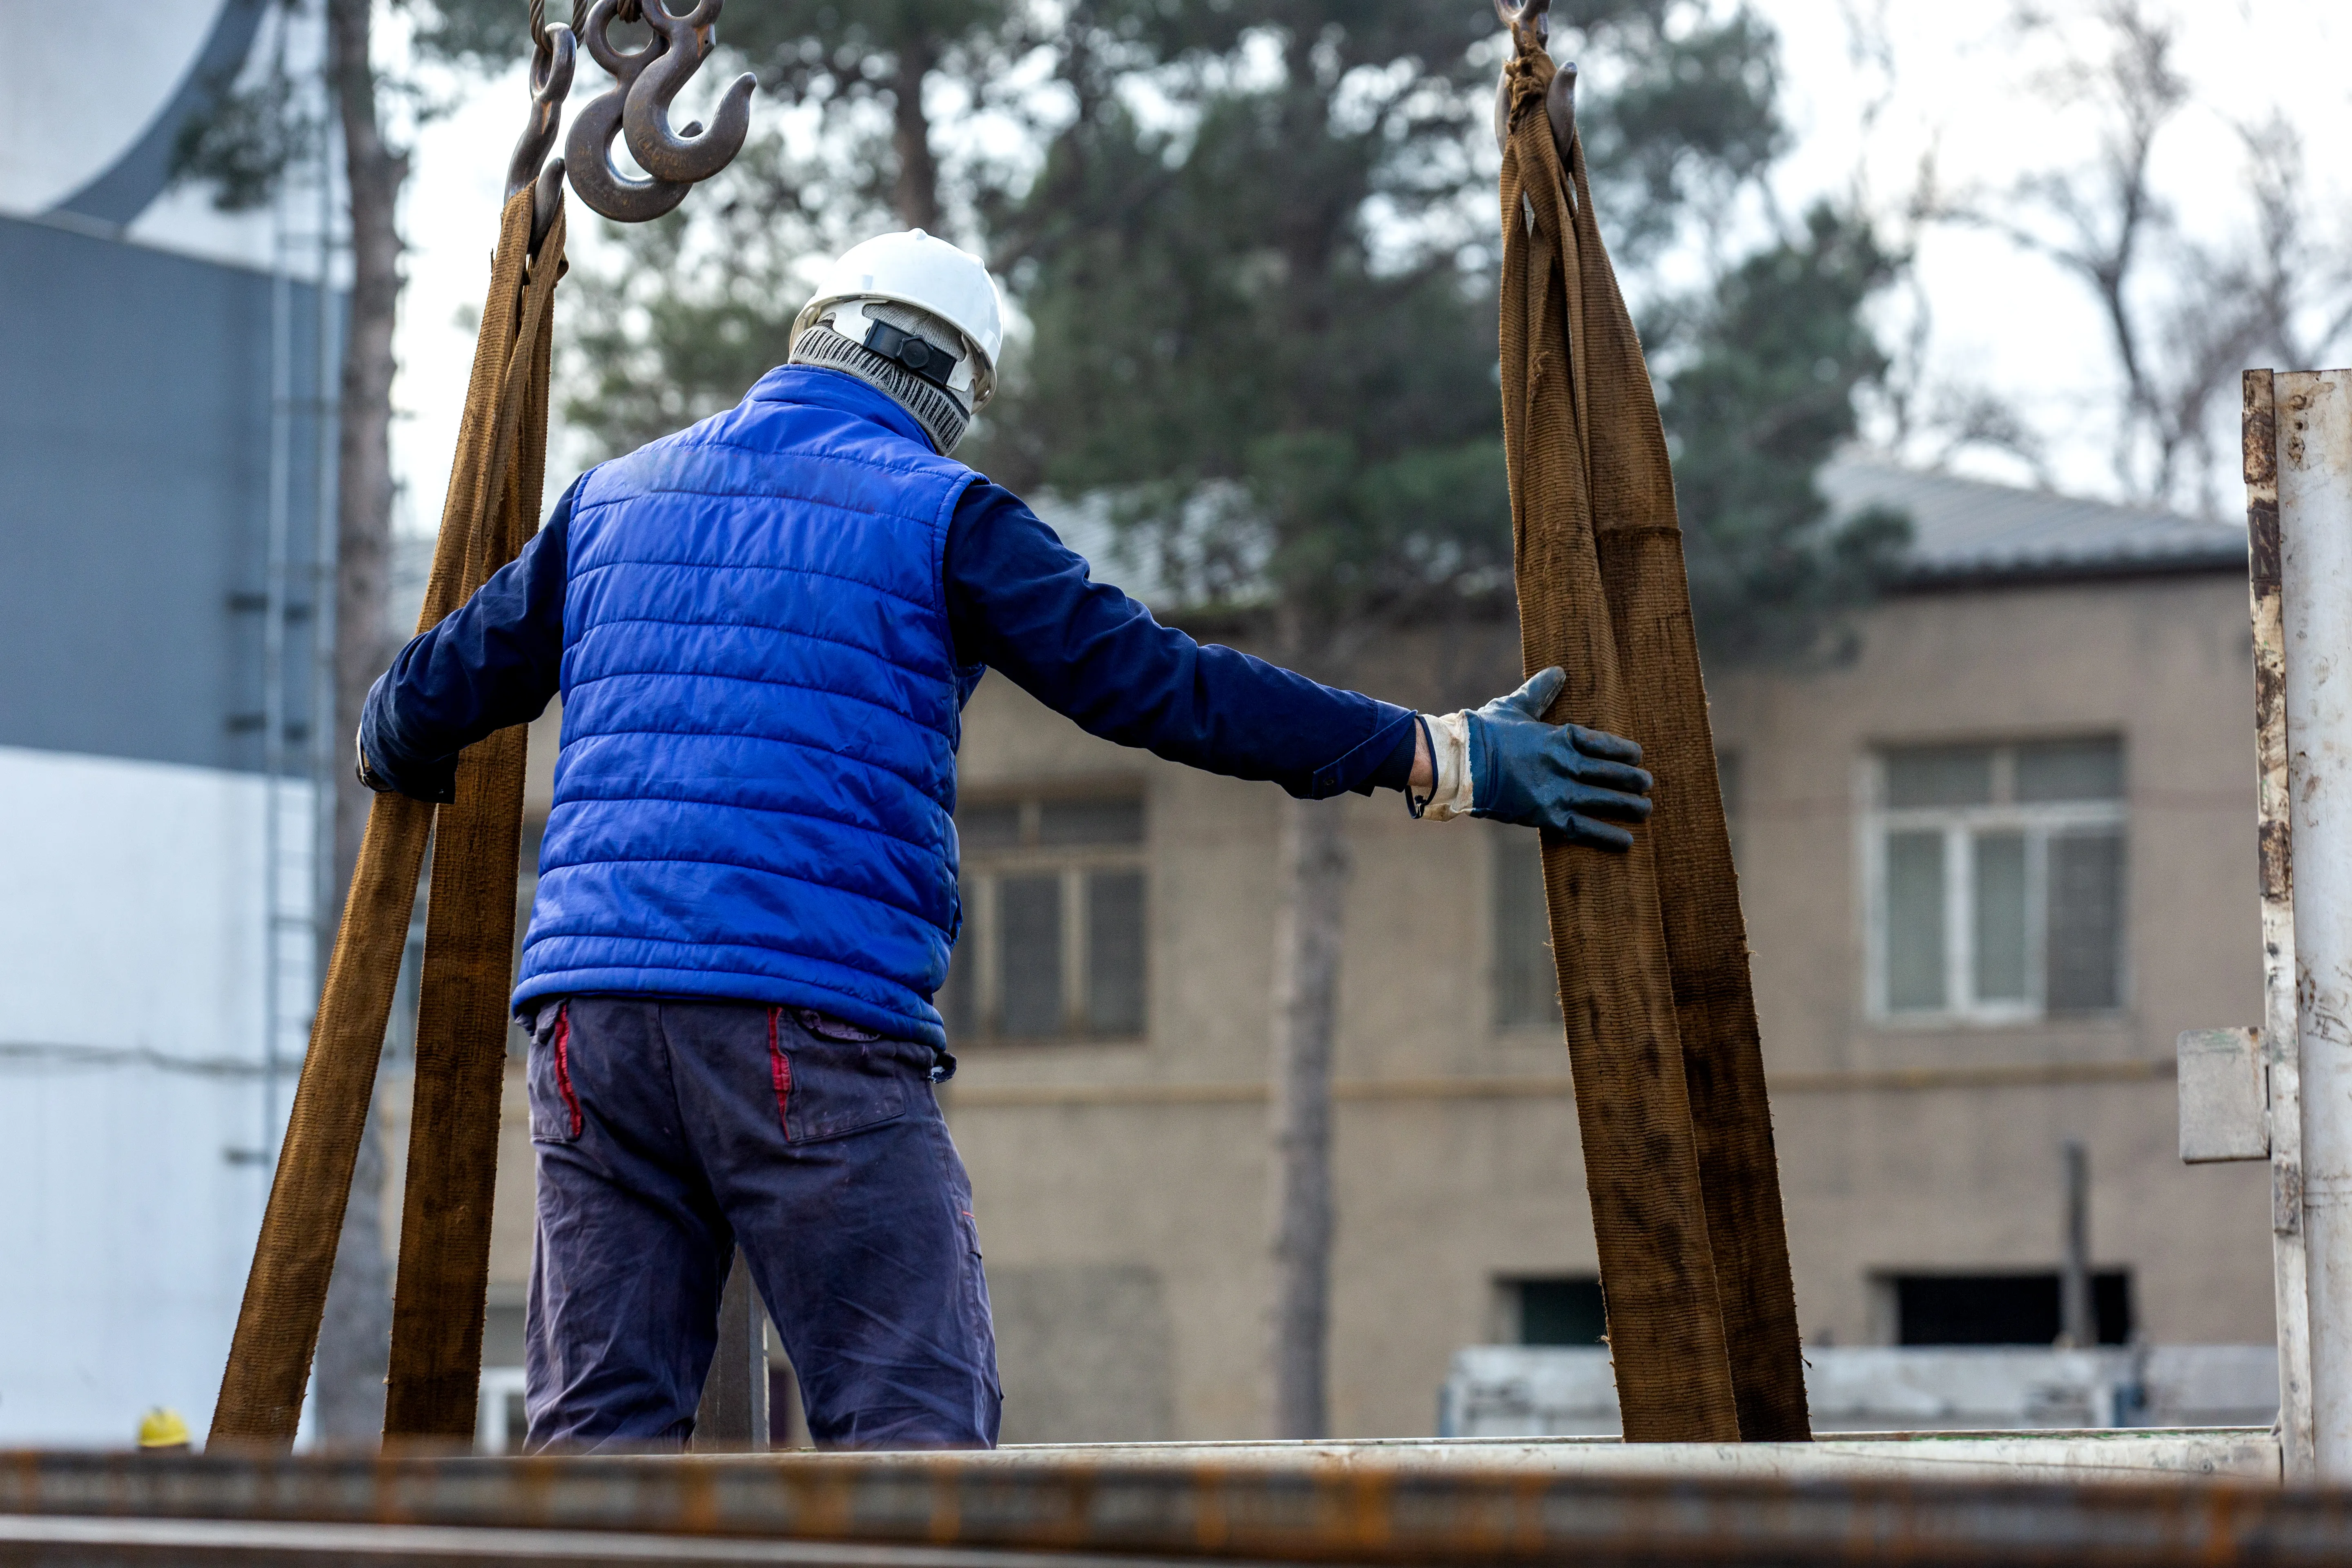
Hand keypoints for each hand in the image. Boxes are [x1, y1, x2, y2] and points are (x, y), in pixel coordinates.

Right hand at [1465, 668, 1652, 847]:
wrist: (1461, 763)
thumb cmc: (1484, 732)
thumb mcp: (1515, 706)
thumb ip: (1540, 692)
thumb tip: (1559, 671)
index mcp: (1560, 736)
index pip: (1602, 743)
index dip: (1623, 751)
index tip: (1638, 755)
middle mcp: (1565, 764)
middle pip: (1610, 773)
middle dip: (1633, 779)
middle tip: (1648, 783)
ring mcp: (1558, 791)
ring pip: (1604, 799)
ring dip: (1628, 805)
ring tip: (1646, 809)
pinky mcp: (1547, 816)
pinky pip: (1586, 828)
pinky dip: (1608, 835)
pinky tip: (1628, 841)